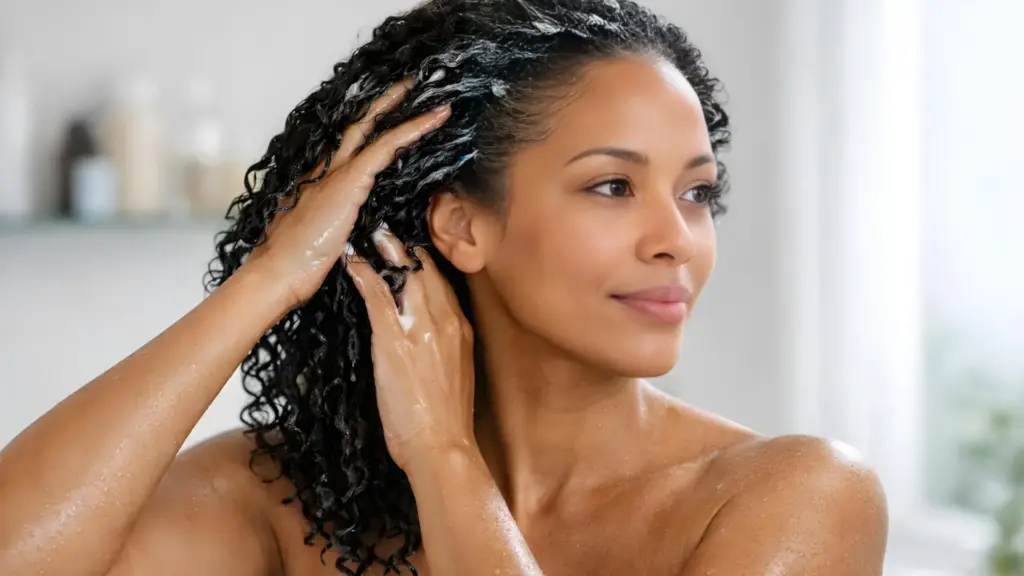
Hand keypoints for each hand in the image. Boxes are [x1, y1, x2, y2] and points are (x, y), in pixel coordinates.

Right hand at [244, 78, 451, 309]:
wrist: (277, 273)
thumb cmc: (296, 264)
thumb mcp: (323, 237)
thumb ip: (338, 225)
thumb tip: (353, 231)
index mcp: (319, 180)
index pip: (350, 146)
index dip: (371, 128)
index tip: (391, 117)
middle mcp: (326, 167)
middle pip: (359, 125)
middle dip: (386, 103)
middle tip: (411, 85)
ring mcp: (336, 171)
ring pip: (376, 129)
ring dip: (409, 112)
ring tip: (435, 98)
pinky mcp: (349, 180)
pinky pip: (386, 147)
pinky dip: (412, 130)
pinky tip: (435, 119)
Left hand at [343, 229, 475, 470]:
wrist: (442, 445)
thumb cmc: (446, 421)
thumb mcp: (455, 375)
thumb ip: (446, 349)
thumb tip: (430, 339)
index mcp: (461, 330)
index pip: (445, 284)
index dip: (428, 265)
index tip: (415, 251)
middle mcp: (445, 321)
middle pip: (427, 272)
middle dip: (408, 249)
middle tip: (390, 231)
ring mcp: (420, 328)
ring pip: (405, 277)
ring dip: (387, 252)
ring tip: (373, 234)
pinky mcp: (394, 340)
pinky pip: (377, 296)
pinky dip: (364, 275)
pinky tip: (352, 262)